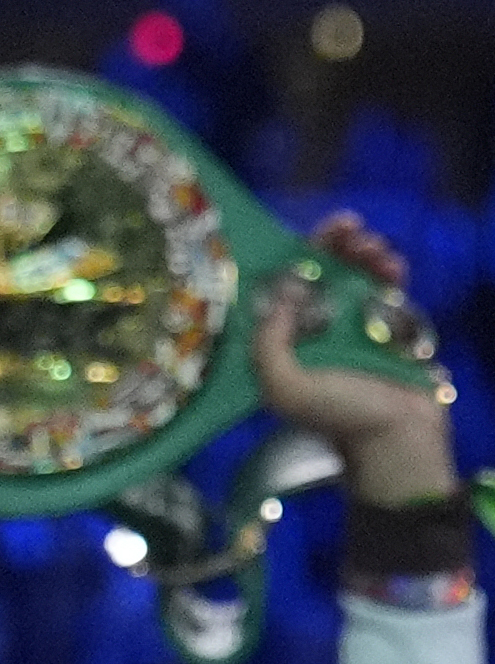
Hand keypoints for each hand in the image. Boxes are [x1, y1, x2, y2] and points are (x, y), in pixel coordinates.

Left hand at [253, 210, 458, 506]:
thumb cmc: (335, 414)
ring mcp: (354, 322)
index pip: (281, 282)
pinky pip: (388, 288)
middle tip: (347, 226)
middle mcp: (315, 323)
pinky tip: (392, 263)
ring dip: (363, 252)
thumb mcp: (281, 384)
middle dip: (332, 243)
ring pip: (355, 273)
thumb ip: (267, 341)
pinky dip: (390, 271)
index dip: (290, 255)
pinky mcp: (390, 326)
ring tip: (374, 248)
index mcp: (283, 335)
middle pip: (321, 269)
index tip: (303, 233)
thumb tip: (282, 295)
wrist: (396, 437)